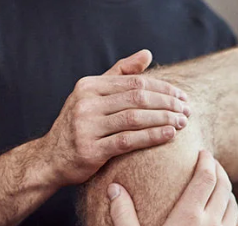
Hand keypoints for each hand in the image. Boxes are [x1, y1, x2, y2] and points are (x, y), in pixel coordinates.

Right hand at [41, 50, 192, 185]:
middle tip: (187, 111)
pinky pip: (128, 141)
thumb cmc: (79, 126)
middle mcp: (86, 103)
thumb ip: (120, 74)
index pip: (135, 82)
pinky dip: (152, 136)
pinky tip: (169, 135)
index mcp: (89, 86)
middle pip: (137, 98)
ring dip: (163, 119)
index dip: (163, 89)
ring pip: (134, 118)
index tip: (183, 97)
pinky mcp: (90, 149)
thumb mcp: (93, 95)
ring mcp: (87, 126)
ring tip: (182, 123)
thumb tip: (147, 54)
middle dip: (167, 103)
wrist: (51, 159)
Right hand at [108, 151, 237, 225]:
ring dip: (227, 193)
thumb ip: (123, 216)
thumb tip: (114, 189)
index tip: (203, 153)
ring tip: (219, 188)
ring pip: (233, 206)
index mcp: (188, 217)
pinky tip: (228, 217)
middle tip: (212, 164)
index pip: (205, 178)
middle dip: (219, 171)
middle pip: (223, 187)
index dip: (206, 161)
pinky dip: (234, 216)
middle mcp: (212, 224)